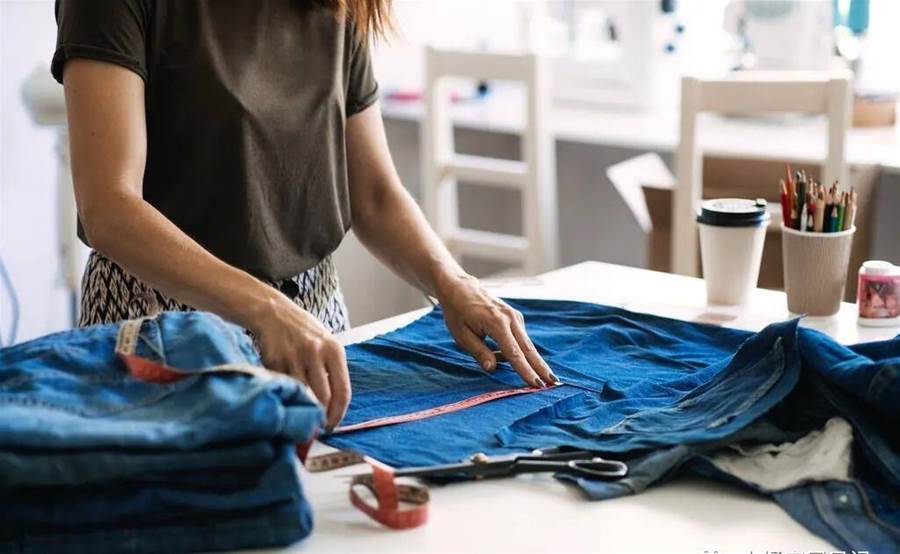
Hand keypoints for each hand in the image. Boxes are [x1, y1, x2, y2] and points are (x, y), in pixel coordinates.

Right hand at [248, 291, 349, 429]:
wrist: (274, 313)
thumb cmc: (304, 333)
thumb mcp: (326, 344)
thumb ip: (332, 371)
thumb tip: (333, 408)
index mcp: (334, 350)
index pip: (343, 391)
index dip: (339, 414)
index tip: (333, 425)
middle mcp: (315, 352)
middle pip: (323, 398)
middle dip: (321, 417)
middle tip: (317, 427)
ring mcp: (293, 357)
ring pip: (303, 396)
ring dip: (302, 411)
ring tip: (302, 417)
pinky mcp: (274, 361)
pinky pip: (284, 388)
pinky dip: (286, 398)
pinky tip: (287, 400)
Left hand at [435, 272, 556, 387]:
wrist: (460, 288)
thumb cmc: (458, 313)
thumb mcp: (462, 336)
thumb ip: (479, 352)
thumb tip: (492, 368)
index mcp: (496, 323)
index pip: (514, 353)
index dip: (526, 371)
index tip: (537, 384)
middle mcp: (510, 319)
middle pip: (528, 349)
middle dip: (541, 367)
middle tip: (554, 383)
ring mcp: (514, 316)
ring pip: (527, 344)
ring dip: (535, 361)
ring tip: (544, 378)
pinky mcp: (515, 317)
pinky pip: (520, 338)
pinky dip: (521, 351)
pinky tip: (509, 358)